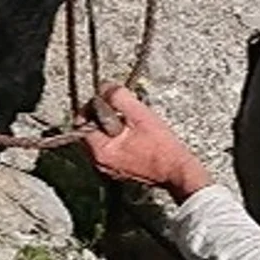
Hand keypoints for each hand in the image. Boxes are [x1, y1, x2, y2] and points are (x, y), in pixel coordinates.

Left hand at [81, 85, 209, 201]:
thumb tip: (104, 87)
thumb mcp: (140, 115)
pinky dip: (117, 138)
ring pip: (100, 138)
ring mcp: (107, 168)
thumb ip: (118, 98)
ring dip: (111, 127)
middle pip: (88, 130)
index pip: (82, 121)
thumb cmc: (162, 148)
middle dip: (102, 116)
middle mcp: (99, 163)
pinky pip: (109, 148)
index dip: (93, 106)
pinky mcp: (117, 169)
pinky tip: (134, 136)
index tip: (108, 100)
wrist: (177, 172)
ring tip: (131, 125)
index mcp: (100, 151)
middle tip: (122, 112)